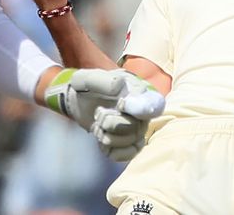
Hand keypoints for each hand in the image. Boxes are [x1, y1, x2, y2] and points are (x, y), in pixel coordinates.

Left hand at [44, 68, 164, 160]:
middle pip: (135, 127)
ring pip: (130, 142)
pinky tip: (102, 142)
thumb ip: (103, 81)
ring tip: (98, 126)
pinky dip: (111, 151)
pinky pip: (128, 155)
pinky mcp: (130, 144)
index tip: (120, 104)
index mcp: (138, 91)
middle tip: (98, 113)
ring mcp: (138, 129)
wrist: (80, 102)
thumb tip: (119, 86)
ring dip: (107, 137)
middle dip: (110, 123)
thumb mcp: (87, 80)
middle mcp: (143, 112)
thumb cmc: (86, 88)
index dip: (139, 108)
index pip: (154, 104)